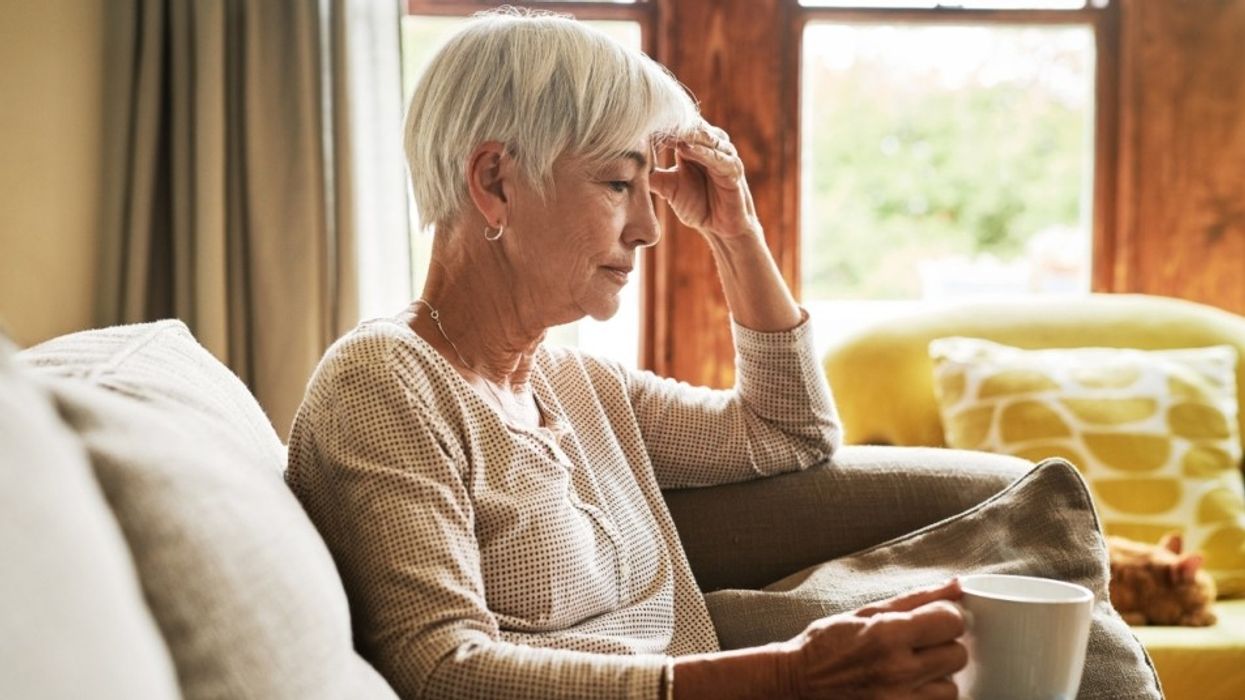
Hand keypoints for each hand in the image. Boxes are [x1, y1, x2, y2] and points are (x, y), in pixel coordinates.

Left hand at [649, 121, 760, 240]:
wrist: (721, 228)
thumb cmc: (697, 204)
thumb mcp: (669, 188)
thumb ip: (653, 175)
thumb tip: (626, 168)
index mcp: (695, 144)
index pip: (677, 127)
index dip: (659, 125)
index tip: (637, 122)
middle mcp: (711, 144)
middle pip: (691, 126)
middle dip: (672, 123)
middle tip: (650, 117)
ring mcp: (724, 154)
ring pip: (704, 138)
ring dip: (686, 133)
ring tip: (666, 129)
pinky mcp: (733, 169)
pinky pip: (718, 157)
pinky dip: (703, 152)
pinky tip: (687, 148)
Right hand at [777, 580, 968, 699]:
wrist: (796, 684)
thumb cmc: (825, 646)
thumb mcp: (866, 612)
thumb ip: (915, 599)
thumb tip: (955, 586)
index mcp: (887, 635)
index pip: (951, 621)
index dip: (944, 617)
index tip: (931, 620)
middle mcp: (896, 671)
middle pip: (957, 655)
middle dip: (942, 646)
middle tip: (916, 646)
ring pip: (951, 688)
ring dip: (936, 678)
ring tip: (909, 672)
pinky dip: (925, 698)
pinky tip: (905, 689)